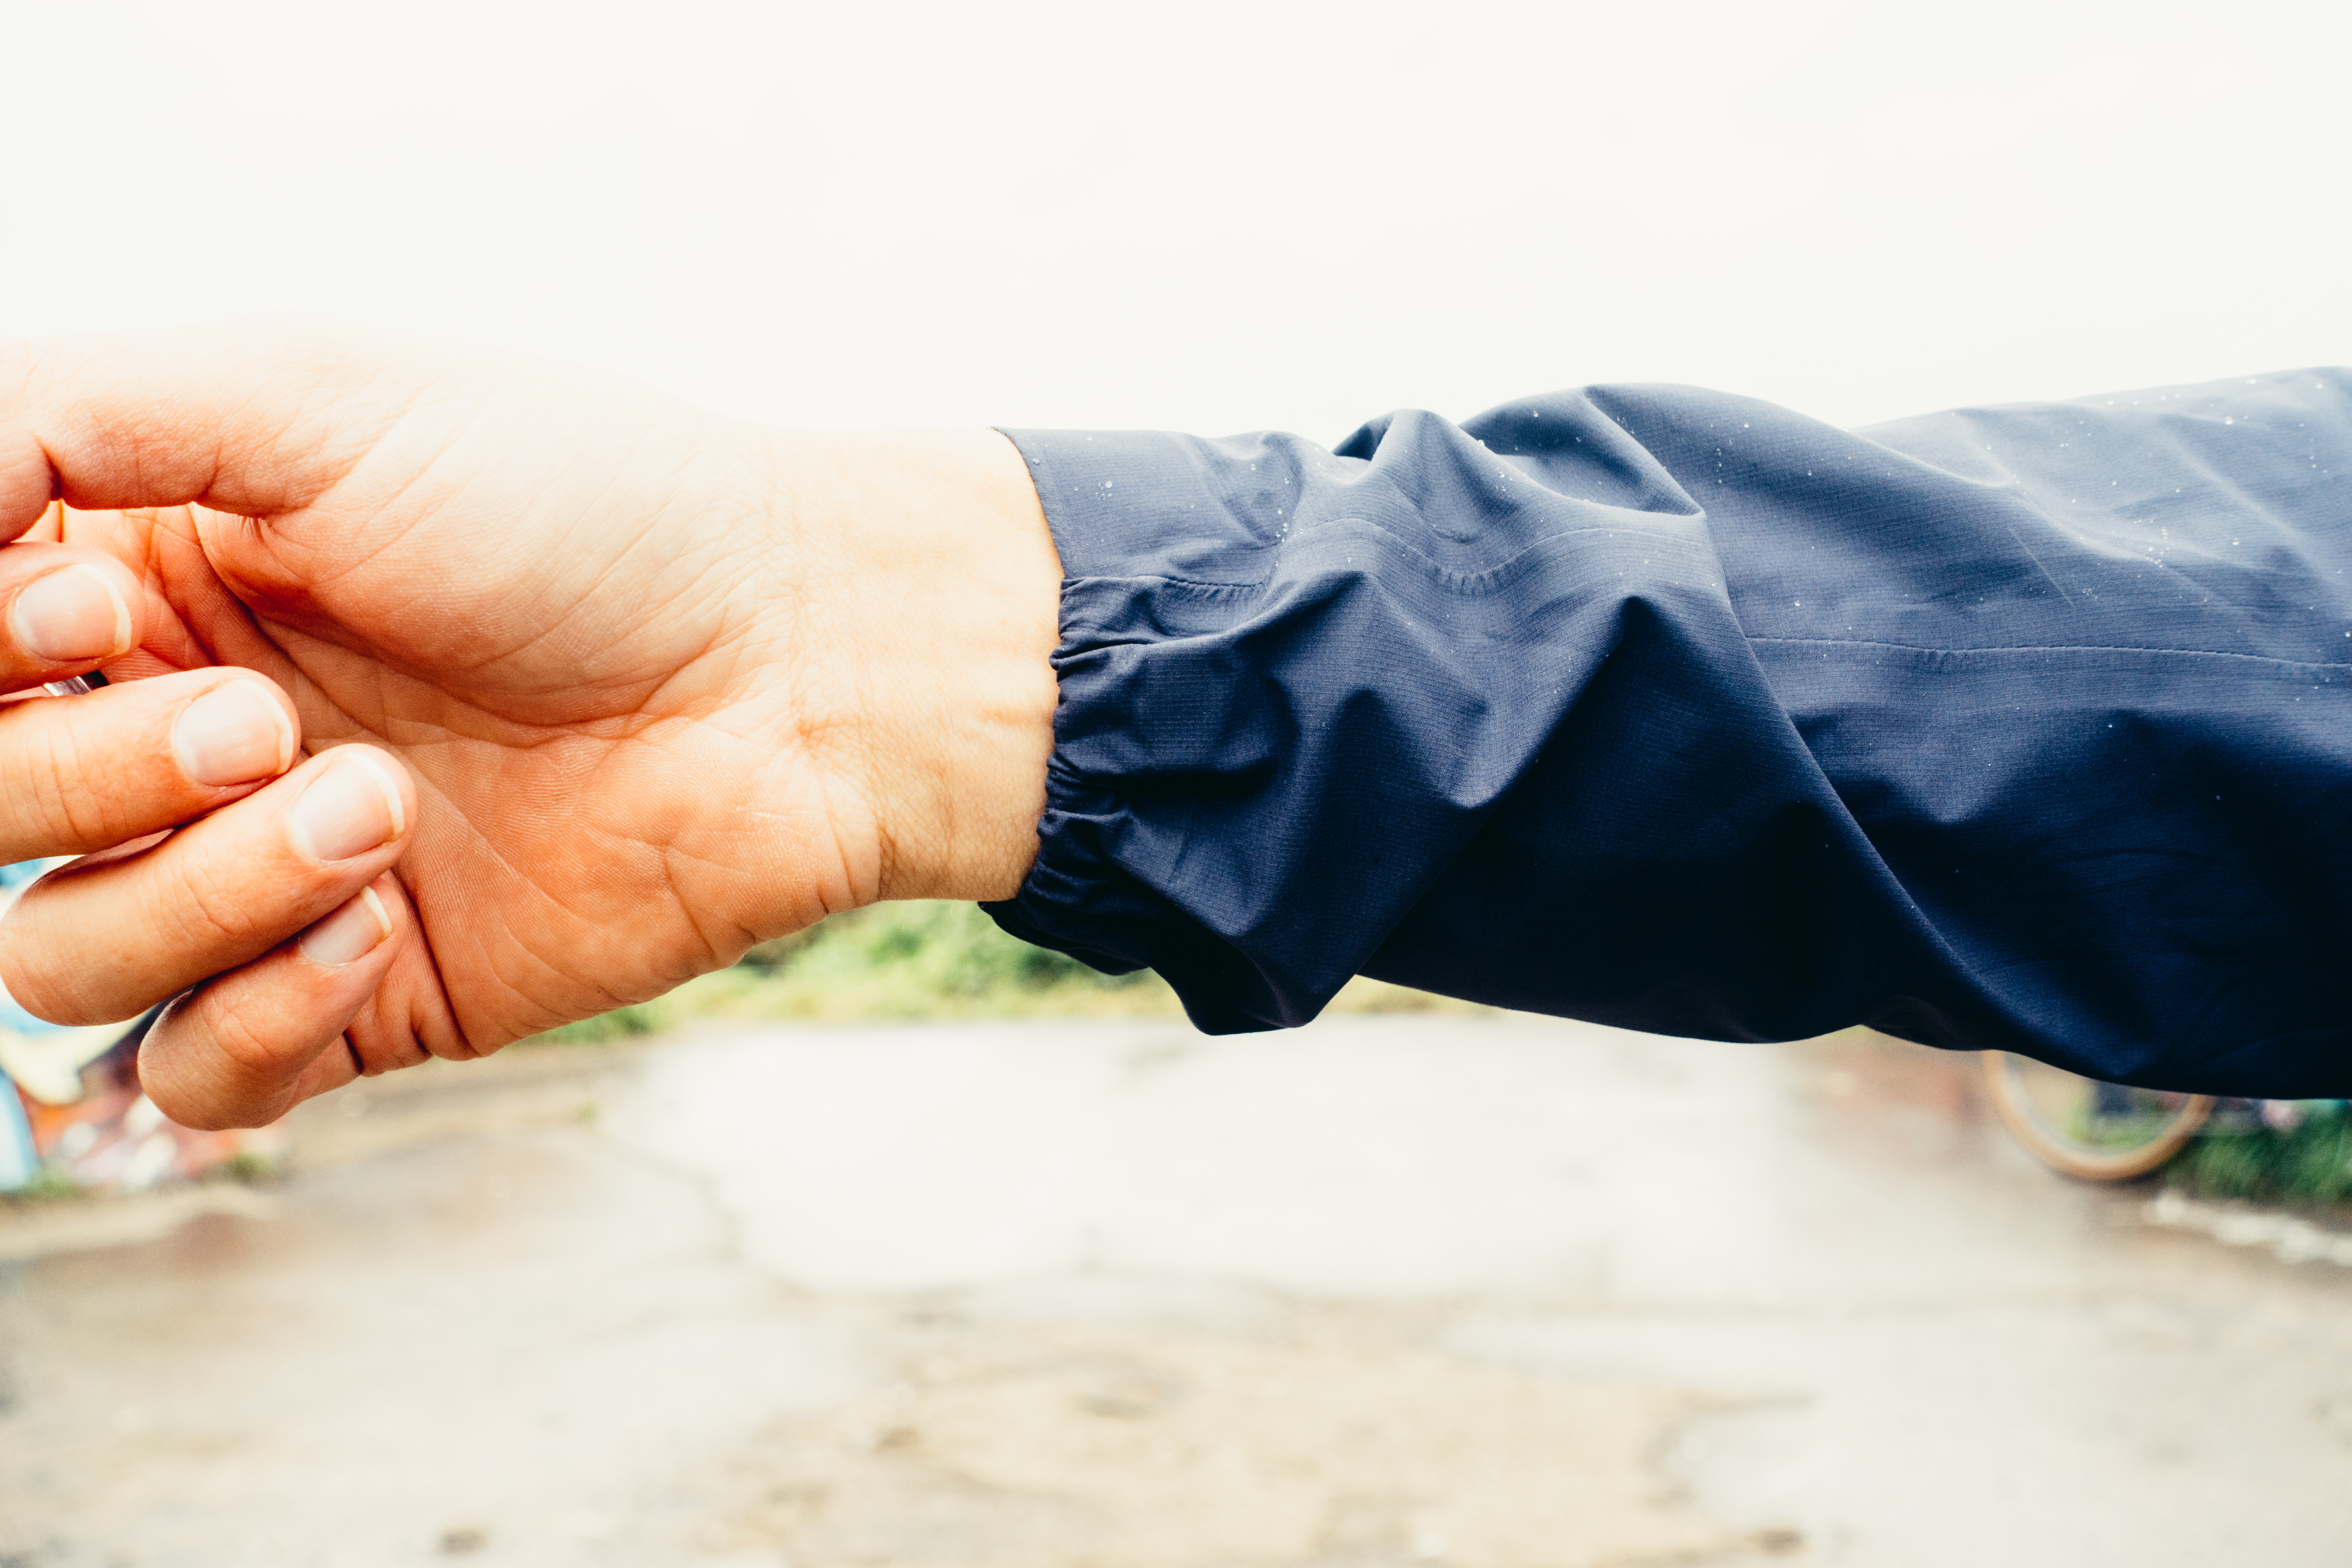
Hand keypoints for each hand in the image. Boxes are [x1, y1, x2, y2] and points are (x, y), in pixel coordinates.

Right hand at [0, 322, 1061, 1127]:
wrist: (792, 661)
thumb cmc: (584, 504)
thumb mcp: (306, 394)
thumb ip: (56, 416)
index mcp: (144, 578)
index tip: (99, 603)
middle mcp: (182, 734)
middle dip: (88, 775)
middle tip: (267, 722)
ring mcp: (267, 876)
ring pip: (60, 960)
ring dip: (197, 893)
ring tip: (379, 809)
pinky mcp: (362, 996)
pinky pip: (197, 1072)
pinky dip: (256, 1012)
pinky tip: (384, 926)